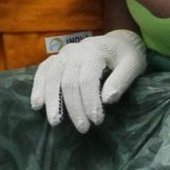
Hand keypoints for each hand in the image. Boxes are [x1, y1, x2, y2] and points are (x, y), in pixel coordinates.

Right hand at [30, 29, 147, 131]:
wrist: (116, 41)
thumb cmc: (125, 56)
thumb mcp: (133, 65)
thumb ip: (122, 80)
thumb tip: (107, 100)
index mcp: (94, 51)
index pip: (87, 80)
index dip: (90, 102)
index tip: (96, 120)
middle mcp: (75, 51)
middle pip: (68, 82)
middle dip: (74, 107)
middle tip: (82, 128)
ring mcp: (62, 54)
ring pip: (52, 77)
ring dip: (52, 101)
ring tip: (55, 121)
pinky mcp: (56, 59)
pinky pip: (42, 72)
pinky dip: (37, 87)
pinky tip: (37, 104)